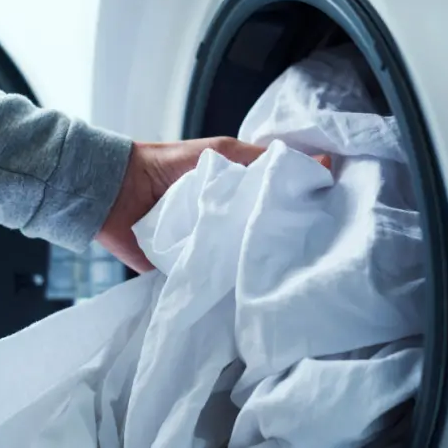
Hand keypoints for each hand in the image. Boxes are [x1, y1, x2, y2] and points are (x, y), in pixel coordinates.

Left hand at [96, 137, 330, 271]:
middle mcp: (227, 224)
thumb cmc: (168, 165)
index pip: (276, 208)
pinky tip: (253, 293)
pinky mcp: (190, 270)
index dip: (300, 214)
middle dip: (283, 244)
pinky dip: (227, 285)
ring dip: (256, 265)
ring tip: (290, 275)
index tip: (330, 222)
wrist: (117, 191)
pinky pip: (214, 281)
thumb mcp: (221, 153)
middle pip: (262, 237)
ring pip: (242, 261)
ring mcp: (209, 248)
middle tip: (316, 254)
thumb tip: (321, 160)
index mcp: (237, 197)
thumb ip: (263, 160)